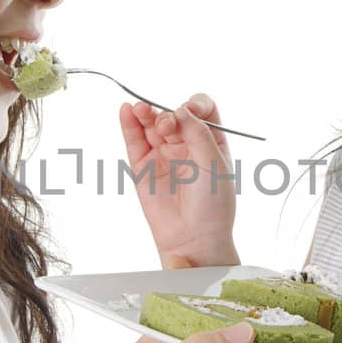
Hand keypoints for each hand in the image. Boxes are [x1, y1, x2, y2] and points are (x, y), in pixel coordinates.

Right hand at [118, 93, 237, 267]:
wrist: (194, 238)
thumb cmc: (213, 206)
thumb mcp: (215, 165)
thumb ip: (199, 135)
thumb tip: (181, 110)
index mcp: (210, 140)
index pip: (202, 109)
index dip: (195, 105)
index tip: (188, 110)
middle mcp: (186, 144)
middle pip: (173, 115)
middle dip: (168, 116)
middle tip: (167, 128)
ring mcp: (163, 154)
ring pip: (151, 124)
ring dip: (146, 112)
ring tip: (140, 109)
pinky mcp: (143, 166)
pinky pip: (134, 140)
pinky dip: (129, 123)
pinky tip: (126, 110)